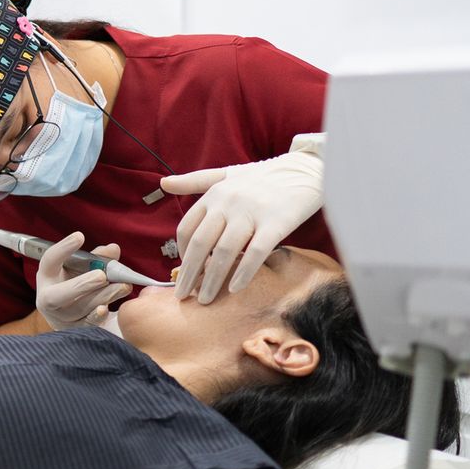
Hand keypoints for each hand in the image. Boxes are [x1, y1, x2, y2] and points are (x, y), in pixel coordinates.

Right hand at [33, 231, 129, 329]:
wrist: (70, 312)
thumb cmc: (76, 282)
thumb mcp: (82, 267)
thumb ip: (97, 258)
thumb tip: (113, 249)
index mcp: (47, 276)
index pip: (50, 260)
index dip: (63, 248)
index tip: (80, 236)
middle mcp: (47, 298)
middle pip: (58, 295)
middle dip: (81, 285)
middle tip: (102, 275)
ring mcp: (59, 317)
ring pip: (78, 309)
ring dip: (102, 297)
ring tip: (123, 286)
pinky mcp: (74, 330)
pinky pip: (86, 325)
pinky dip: (97, 317)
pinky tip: (106, 309)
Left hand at [160, 148, 323, 303]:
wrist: (306, 169)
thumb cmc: (264, 176)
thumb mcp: (227, 174)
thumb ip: (195, 181)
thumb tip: (164, 182)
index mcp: (215, 194)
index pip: (188, 228)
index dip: (182, 253)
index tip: (184, 271)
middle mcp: (229, 203)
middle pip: (201, 244)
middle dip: (189, 273)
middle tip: (182, 296)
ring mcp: (252, 213)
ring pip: (225, 252)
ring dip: (211, 280)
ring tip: (205, 299)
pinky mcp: (276, 223)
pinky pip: (256, 253)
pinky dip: (243, 273)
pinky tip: (235, 289)